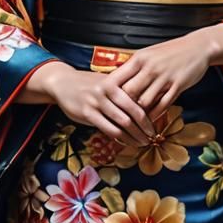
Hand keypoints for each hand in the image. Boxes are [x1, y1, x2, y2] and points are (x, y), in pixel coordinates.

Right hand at [32, 60, 154, 143]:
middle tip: (154, 136)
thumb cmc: (89, 83)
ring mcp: (97, 101)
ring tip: (143, 142)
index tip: (159, 120)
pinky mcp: (88, 113)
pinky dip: (121, 138)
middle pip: (134, 111)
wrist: (63, 82)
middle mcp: (108, 89)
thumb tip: (148, 102)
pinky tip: (127, 143)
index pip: (140, 96)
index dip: (151, 110)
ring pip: (123, 122)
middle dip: (146, 127)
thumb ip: (124, 90)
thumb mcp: (108, 80)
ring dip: (135, 135)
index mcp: (117, 80)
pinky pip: (109, 129)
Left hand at [109, 30, 215, 120]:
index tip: (109, 104)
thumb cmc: (171, 51)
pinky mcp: (178, 85)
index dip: (112, 94)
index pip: (118, 78)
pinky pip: (163, 104)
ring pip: (145, 101)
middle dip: (125, 107)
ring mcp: (164, 76)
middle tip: (122, 116)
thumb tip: (116, 82)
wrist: (198, 46)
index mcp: (139, 58)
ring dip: (140, 114)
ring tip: (136, 122)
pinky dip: (156, 115)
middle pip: (129, 93)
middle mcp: (150, 67)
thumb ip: (133, 67)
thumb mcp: (149, 54)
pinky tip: (152, 120)